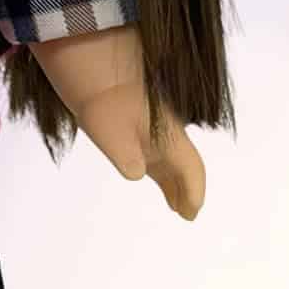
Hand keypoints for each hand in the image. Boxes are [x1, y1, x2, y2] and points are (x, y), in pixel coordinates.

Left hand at [72, 79, 204, 220]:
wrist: (94, 74)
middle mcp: (167, 134)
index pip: (190, 167)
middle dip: (188, 190)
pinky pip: (159, 155)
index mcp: (167, 136)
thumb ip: (125, 155)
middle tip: (188, 215)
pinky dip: (163, 173)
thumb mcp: (110, 130)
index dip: (194, 191)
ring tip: (176, 206)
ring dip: (176, 183)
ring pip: (173, 161)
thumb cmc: (102, 102)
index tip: (191, 213)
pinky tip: (154, 179)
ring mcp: (155, 132)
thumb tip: (137, 174)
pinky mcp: (140, 129)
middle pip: (186, 166)